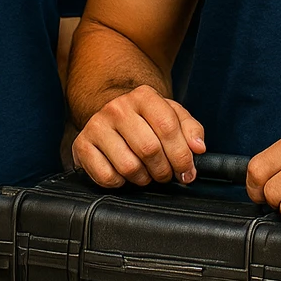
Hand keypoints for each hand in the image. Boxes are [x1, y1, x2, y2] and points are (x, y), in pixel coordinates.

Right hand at [71, 85, 205, 186]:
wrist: (112, 117)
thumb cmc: (147, 121)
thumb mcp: (172, 117)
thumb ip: (191, 129)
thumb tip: (198, 148)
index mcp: (143, 96)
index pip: (167, 127)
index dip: (182, 155)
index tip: (187, 171)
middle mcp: (117, 108)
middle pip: (149, 149)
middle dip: (163, 170)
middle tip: (165, 174)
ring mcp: (97, 125)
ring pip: (129, 166)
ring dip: (143, 178)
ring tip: (146, 174)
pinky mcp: (82, 145)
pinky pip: (107, 177)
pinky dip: (120, 183)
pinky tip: (123, 174)